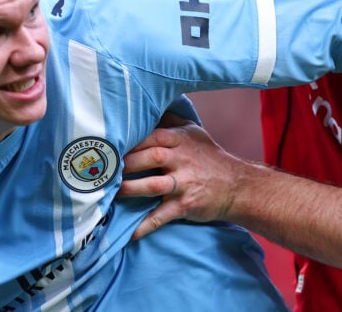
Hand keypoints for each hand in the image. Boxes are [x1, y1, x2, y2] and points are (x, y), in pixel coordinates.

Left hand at [120, 112, 249, 238]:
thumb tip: (147, 106)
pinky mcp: (185, 205)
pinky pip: (162, 216)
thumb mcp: (193, 132)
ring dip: (130, 189)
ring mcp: (184, 183)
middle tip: (105, 169)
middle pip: (151, 157)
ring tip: (111, 193)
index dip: (131, 140)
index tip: (110, 145)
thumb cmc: (209, 157)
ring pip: (153, 185)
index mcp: (181, 140)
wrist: (236, 186)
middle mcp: (182, 159)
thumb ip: (170, 120)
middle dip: (126, 163)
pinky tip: (129, 234)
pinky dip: (145, 226)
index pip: (152, 135)